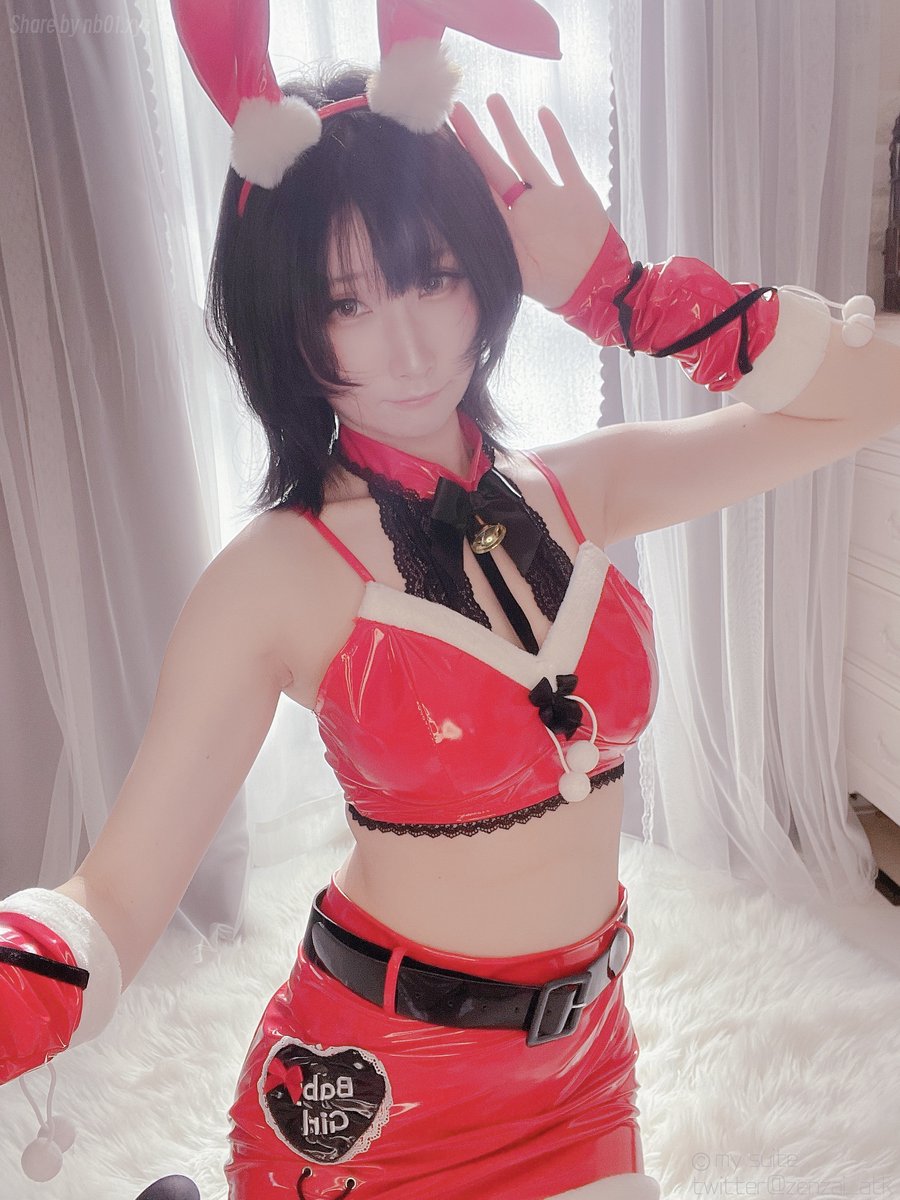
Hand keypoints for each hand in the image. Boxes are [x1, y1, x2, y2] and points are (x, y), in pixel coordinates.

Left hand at [450, 94, 610, 309]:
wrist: (595, 285)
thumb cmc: (553, 284)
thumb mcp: (516, 272)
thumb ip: (489, 252)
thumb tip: (446, 248)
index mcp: (508, 225)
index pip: (478, 190)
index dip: (460, 168)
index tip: (440, 144)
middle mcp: (525, 206)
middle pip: (494, 167)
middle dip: (475, 140)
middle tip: (455, 110)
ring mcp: (550, 196)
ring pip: (525, 156)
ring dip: (510, 130)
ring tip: (493, 100)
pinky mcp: (577, 191)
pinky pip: (564, 159)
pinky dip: (555, 137)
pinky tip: (542, 113)